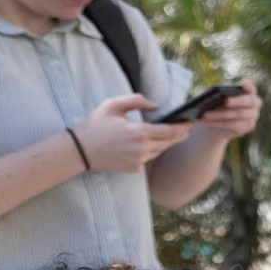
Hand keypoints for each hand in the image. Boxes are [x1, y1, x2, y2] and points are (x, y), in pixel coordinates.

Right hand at [70, 94, 190, 172]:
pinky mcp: (135, 169)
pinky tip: (153, 144)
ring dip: (167, 143)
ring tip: (173, 134)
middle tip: (187, 129)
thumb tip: (156, 105)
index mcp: (139, 132)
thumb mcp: (113, 105)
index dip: (182, 127)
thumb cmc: (96, 125)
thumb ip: (136, 100)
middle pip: (169, 142)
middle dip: (180, 135)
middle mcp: (142, 149)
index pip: (169, 131)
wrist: (81, 150)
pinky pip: (150, 158)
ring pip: (160, 151)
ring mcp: (139, 161)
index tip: (189, 122)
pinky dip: (153, 150)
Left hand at [194, 80, 259, 140]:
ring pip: (239, 114)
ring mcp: (253, 115)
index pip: (251, 87)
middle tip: (226, 101)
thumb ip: (218, 95)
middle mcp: (255, 103)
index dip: (248, 85)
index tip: (243, 84)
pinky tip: (207, 122)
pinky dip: (218, 122)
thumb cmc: (217, 105)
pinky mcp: (248, 126)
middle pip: (249, 102)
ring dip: (221, 114)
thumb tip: (212, 96)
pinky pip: (233, 125)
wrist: (216, 123)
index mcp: (249, 91)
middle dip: (237, 101)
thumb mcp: (217, 97)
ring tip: (205, 114)